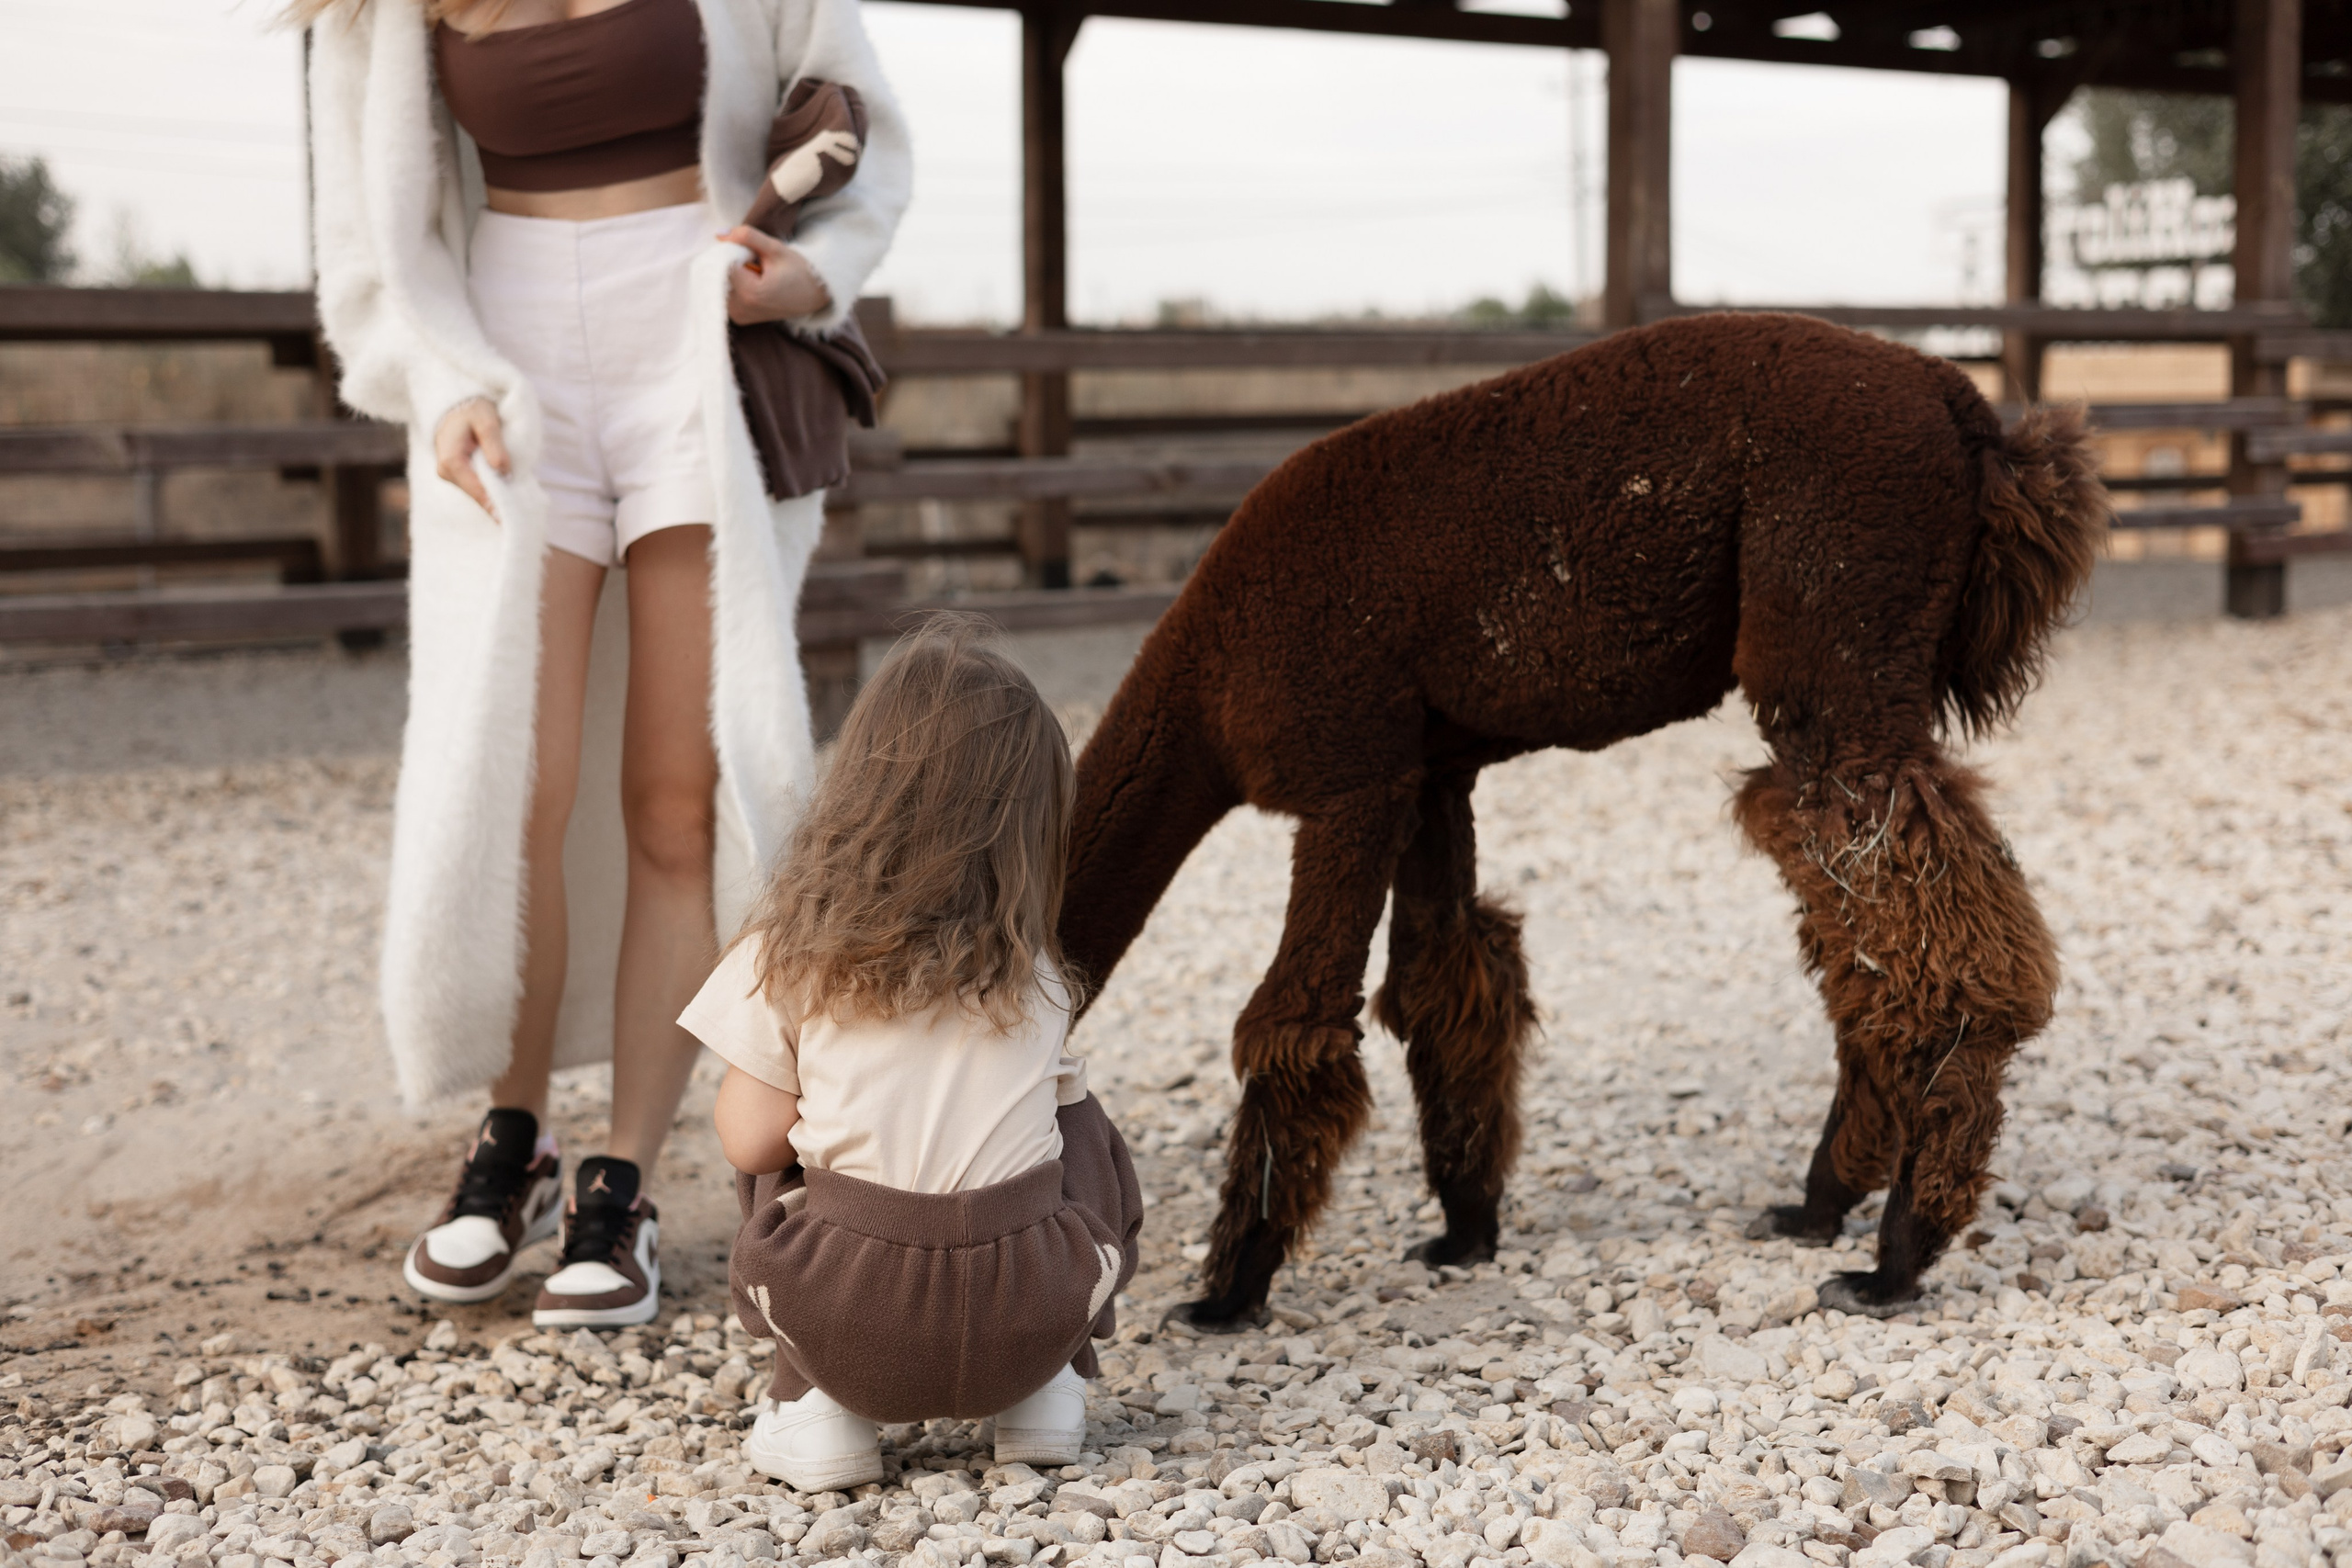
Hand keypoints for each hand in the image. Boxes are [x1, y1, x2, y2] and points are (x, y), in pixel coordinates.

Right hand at [433, 396, 507, 517]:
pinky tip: (508, 496)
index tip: (512, 519)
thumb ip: (494, 444)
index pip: (477, 490)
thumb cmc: (471, 409)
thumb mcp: (485, 419)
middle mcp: (447, 472)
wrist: (455, 406)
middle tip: (521, 517)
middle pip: (477, 495)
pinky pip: (477, 487)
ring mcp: (451, 475)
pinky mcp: (458, 475)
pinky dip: (492, 491)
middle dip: (498, 503)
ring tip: (518, 508)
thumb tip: (503, 470)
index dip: (496, 504)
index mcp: (451, 460)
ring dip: (497, 497)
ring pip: (478, 493)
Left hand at [719, 226, 831, 323]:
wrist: (814, 296)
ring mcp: (738, 316)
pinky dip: (735, 285)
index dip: (735, 252)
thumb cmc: (798, 271)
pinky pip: (727, 294)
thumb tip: (719, 234)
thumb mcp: (775, 248)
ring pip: (722, 284)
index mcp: (749, 293)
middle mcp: (740, 308)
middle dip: (733, 264)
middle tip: (757, 264)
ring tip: (757, 275)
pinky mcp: (739, 318)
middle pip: (720, 275)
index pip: (723, 263)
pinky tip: (753, 284)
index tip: (753, 254)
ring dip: (733, 275)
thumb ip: (747, 237)